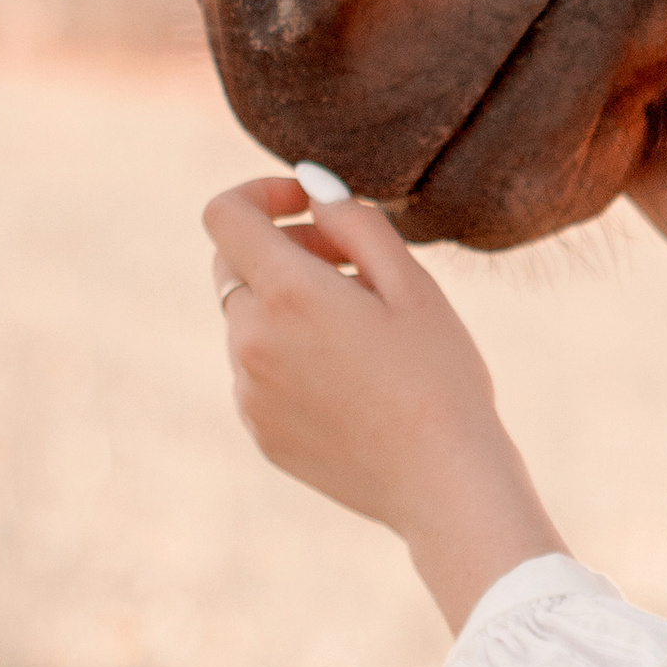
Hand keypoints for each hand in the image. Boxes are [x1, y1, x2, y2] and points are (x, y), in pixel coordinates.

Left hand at [204, 178, 565, 629]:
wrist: (443, 482)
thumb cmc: (440, 374)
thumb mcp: (412, 283)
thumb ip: (354, 221)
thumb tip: (311, 184)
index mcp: (287, 292)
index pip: (224, 215)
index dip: (260, 194)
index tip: (308, 205)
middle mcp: (250, 339)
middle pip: (232, 265)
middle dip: (284, 250)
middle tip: (353, 268)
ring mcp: (248, 391)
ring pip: (249, 321)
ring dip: (290, 307)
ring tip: (364, 333)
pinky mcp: (258, 430)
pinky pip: (258, 372)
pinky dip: (291, 357)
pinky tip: (354, 382)